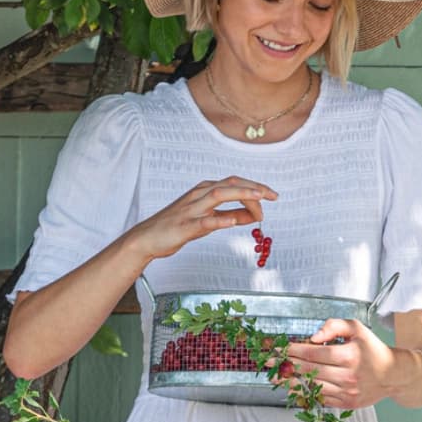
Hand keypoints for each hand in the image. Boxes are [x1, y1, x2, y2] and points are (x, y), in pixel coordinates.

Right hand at [129, 178, 277, 260]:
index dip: (255, 187)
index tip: (272, 197)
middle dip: (253, 187)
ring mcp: (191, 209)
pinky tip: (232, 222)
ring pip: (218, 195)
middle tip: (273, 195)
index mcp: (204, 191)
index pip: (234, 183)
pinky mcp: (184, 226)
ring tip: (259, 198)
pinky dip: (219, 220)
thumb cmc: (177, 228)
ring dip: (240, 194)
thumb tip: (253, 215)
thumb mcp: (208, 220)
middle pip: (229, 184)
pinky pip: (204, 221)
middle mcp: (198, 195)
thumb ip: (230, 216)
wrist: (147, 238)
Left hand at [275, 319, 396, 409]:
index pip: (313, 353)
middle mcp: (347, 375)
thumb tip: (312, 337)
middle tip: (268, 363)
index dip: (293, 350)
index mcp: (349, 355)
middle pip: (309, 370)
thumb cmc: (373, 349)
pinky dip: (305, 393)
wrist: (393, 374)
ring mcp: (347, 392)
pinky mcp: (347, 403)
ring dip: (291, 381)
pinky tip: (293, 388)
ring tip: (276, 377)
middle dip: (286, 365)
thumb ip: (334, 326)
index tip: (278, 348)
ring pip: (312, 386)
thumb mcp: (357, 329)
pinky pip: (321, 399)